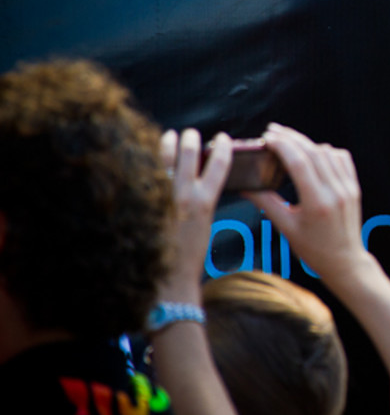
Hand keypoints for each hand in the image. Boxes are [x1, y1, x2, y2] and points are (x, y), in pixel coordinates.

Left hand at [158, 129, 231, 302]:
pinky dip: (146, 164)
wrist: (168, 280)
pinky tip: (144, 158)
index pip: (219, 164)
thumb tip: (196, 181)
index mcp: (204, 202)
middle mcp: (182, 197)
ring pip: (163, 160)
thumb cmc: (189, 256)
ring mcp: (160, 199)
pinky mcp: (143, 205)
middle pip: (187, 155)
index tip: (222, 138)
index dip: (223, 147)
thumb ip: (201, 200)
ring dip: (166, 145)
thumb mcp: (205, 224)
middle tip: (190, 134)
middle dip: (190, 140)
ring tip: (168, 136)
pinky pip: (143, 176)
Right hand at [245, 123, 368, 284]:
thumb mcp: (286, 228)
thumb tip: (244, 186)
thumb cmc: (314, 249)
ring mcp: (347, 188)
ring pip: (327, 152)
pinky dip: (326, 151)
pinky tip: (313, 152)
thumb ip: (266, 203)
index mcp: (317, 203)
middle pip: (313, 152)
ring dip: (307, 143)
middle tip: (273, 132)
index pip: (300, 162)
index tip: (267, 137)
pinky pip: (342, 158)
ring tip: (288, 142)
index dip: (282, 145)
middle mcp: (335, 192)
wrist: (344, 261)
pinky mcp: (354, 187)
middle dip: (291, 138)